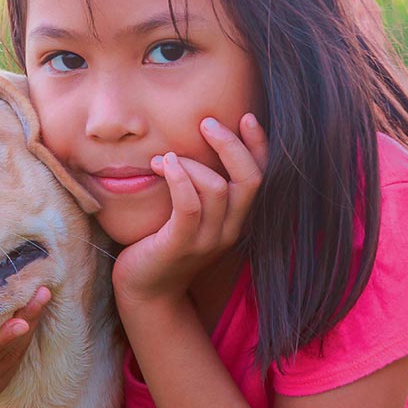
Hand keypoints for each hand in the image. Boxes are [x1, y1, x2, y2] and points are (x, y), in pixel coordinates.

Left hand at [112, 114, 268, 307]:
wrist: (146, 291)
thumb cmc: (163, 243)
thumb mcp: (189, 212)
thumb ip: (199, 185)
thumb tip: (192, 140)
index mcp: (236, 218)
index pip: (261, 177)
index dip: (259, 146)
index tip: (245, 116)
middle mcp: (230, 229)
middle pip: (250, 179)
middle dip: (230, 145)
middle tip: (206, 123)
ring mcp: (207, 240)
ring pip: (217, 188)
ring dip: (190, 162)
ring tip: (162, 158)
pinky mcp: (180, 246)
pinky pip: (189, 206)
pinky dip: (180, 178)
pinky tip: (163, 165)